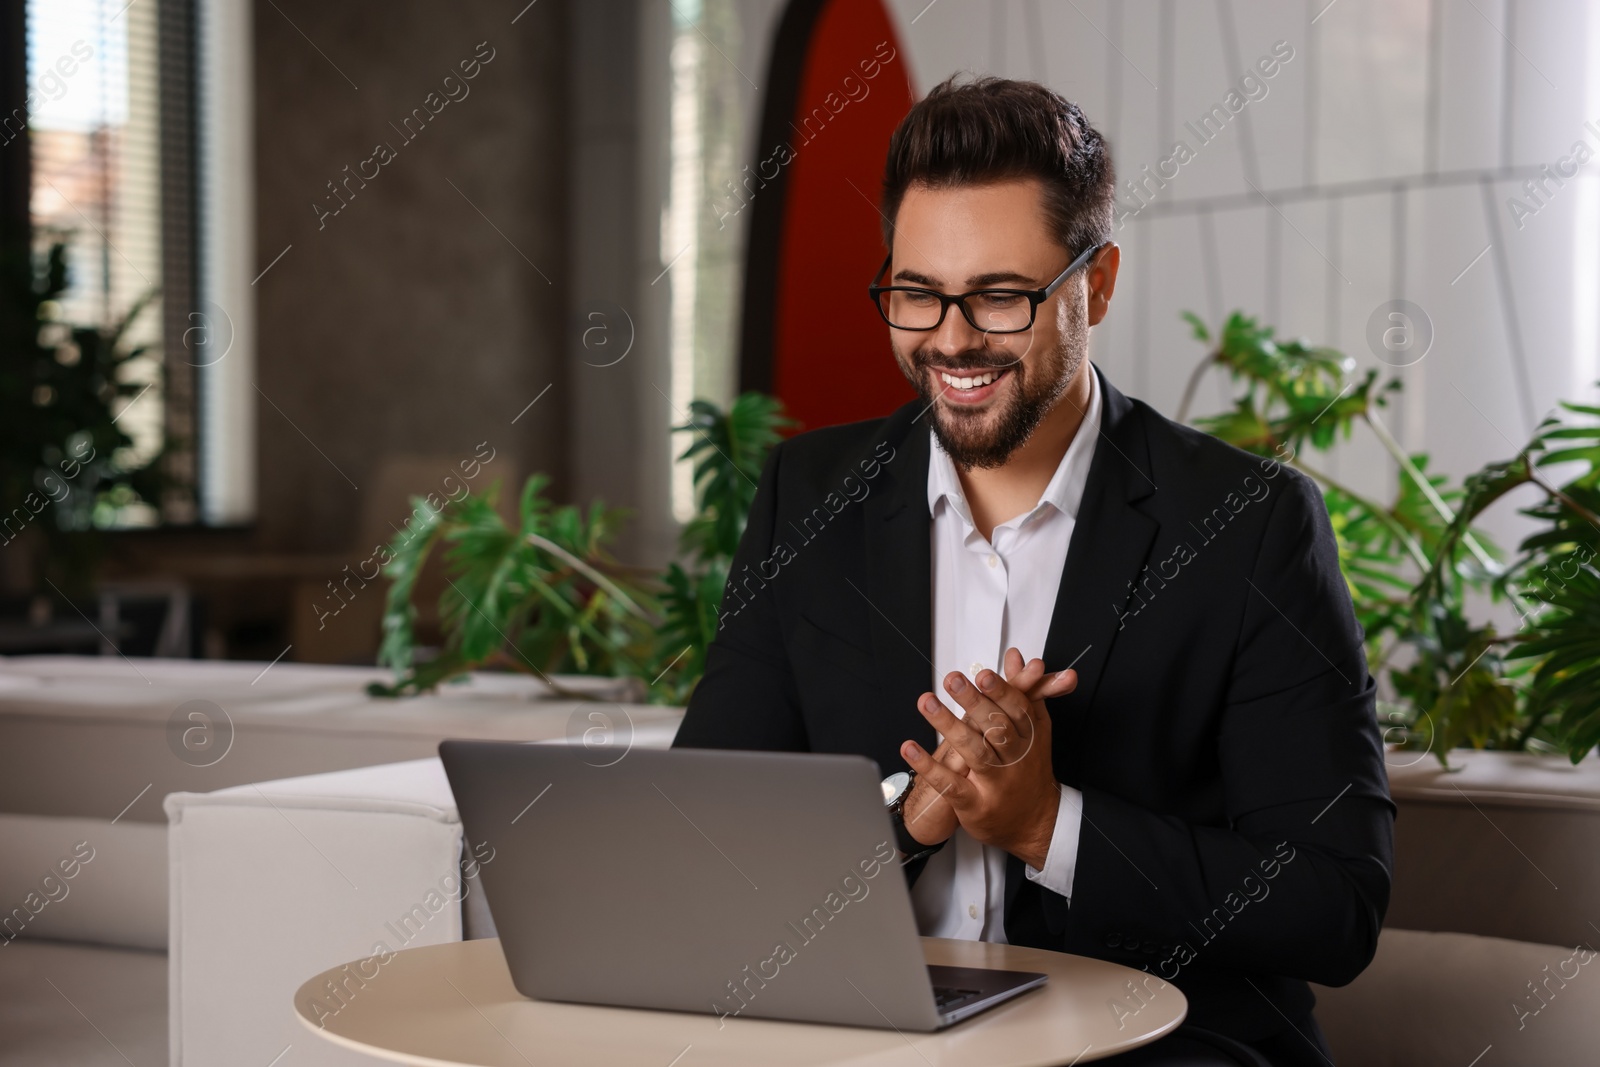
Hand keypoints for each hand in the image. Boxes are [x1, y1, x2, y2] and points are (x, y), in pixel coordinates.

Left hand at [901, 647, 1076, 866]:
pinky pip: (950, 784)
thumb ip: (1023, 690)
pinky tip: (910, 748)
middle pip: (995, 728)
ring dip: (948, 725)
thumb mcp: (1034, 729)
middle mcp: (1014, 760)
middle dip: (974, 703)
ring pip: (973, 752)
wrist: (1036, 824)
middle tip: (953, 679)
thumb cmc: (1030, 769)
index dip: (1000, 692)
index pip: (1016, 711)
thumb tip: (1014, 657)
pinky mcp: (975, 804)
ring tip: (926, 702)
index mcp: (1029, 738)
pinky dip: (929, 766)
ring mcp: (995, 783)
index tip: (983, 674)